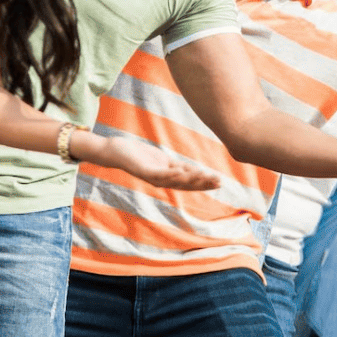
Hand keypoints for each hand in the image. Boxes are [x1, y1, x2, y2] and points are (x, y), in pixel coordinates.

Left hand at [89, 137, 221, 190]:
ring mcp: (153, 178)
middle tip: (219, 182)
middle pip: (186, 184)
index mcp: (167, 178)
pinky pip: (160, 175)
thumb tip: (194, 170)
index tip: (220, 182)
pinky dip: (172, 174)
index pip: (190, 182)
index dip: (205, 183)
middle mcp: (161, 182)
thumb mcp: (162, 160)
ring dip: (191, 179)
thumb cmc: (138, 155)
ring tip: (206, 177)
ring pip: (176, 181)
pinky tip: (182, 171)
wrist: (116, 152)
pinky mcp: (144, 171)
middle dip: (203, 183)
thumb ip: (177, 166)